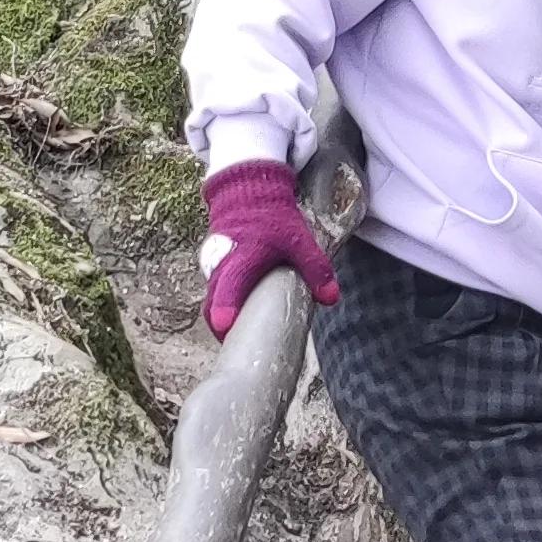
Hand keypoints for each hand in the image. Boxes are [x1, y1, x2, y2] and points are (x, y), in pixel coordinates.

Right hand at [198, 158, 339, 337]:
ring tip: (240, 336)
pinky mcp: (213, 269)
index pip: (231, 285)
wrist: (248, 194)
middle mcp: (222, 264)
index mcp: (244, 257)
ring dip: (221, 318)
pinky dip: (223, 306)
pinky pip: (214, 293)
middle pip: (213, 302)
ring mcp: (213, 267)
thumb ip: (315, 269)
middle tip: (236, 346)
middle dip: (220, 327)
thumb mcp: (299, 240)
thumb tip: (331, 299)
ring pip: (211, 300)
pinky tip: (239, 317)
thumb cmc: (273, 219)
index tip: (225, 327)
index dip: (226, 308)